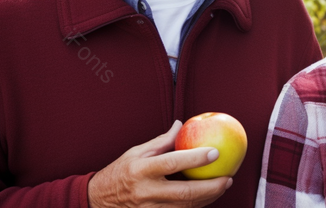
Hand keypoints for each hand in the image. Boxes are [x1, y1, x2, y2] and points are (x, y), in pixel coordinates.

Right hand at [88, 120, 231, 207]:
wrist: (98, 200)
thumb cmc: (120, 172)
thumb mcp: (137, 152)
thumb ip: (162, 141)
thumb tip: (182, 125)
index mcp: (141, 170)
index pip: (172, 163)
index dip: (195, 158)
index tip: (215, 152)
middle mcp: (146, 192)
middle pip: (184, 193)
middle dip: (211, 187)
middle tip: (228, 177)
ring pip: (185, 207)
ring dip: (208, 198)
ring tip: (223, 185)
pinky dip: (196, 206)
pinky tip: (207, 197)